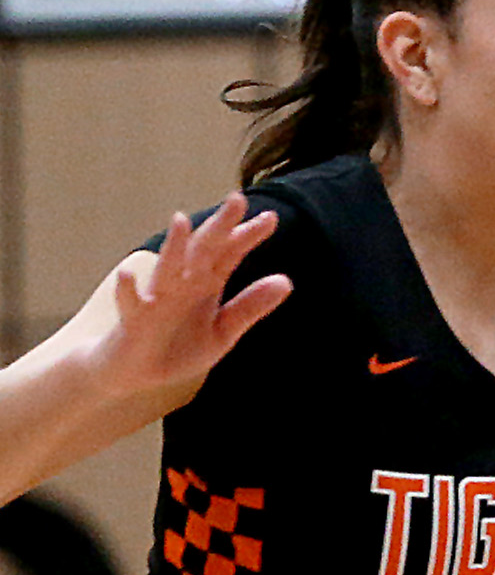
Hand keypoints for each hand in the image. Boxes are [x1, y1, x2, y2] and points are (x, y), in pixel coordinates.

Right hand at [100, 197, 289, 399]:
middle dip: (219, 227)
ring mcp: (155, 300)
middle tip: (238, 200)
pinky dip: (128, 291)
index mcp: (205, 285)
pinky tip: (128, 275)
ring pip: (166, 269)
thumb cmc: (178, 348)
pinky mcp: (133, 322)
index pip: (228, 254)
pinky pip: (130, 304)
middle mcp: (181, 285)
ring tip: (181, 220)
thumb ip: (250, 307)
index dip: (247, 236)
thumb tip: (287, 281)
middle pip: (202, 251)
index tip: (271, 218)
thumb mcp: (223, 332)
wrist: (133, 375)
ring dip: (173, 246)